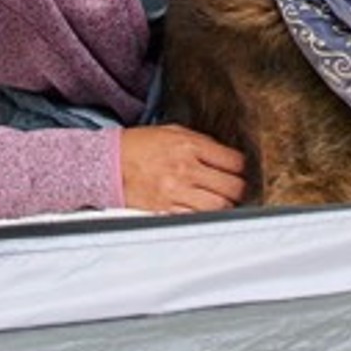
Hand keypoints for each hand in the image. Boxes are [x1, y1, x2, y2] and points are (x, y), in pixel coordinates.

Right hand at [118, 125, 247, 212]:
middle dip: (238, 188)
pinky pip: (195, 218)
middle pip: (231, 186)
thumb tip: (226, 155)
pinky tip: (203, 210)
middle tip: (236, 188)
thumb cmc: (140, 145)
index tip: (240, 170)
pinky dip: (203, 216)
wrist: (109, 162)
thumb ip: (202, 142)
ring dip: (225, 205)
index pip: (233, 161)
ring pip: (217, 206)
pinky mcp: (164, 209)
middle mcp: (185, 169)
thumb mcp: (174, 131)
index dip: (242, 167)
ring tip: (222, 201)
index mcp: (189, 146)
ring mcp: (175, 192)